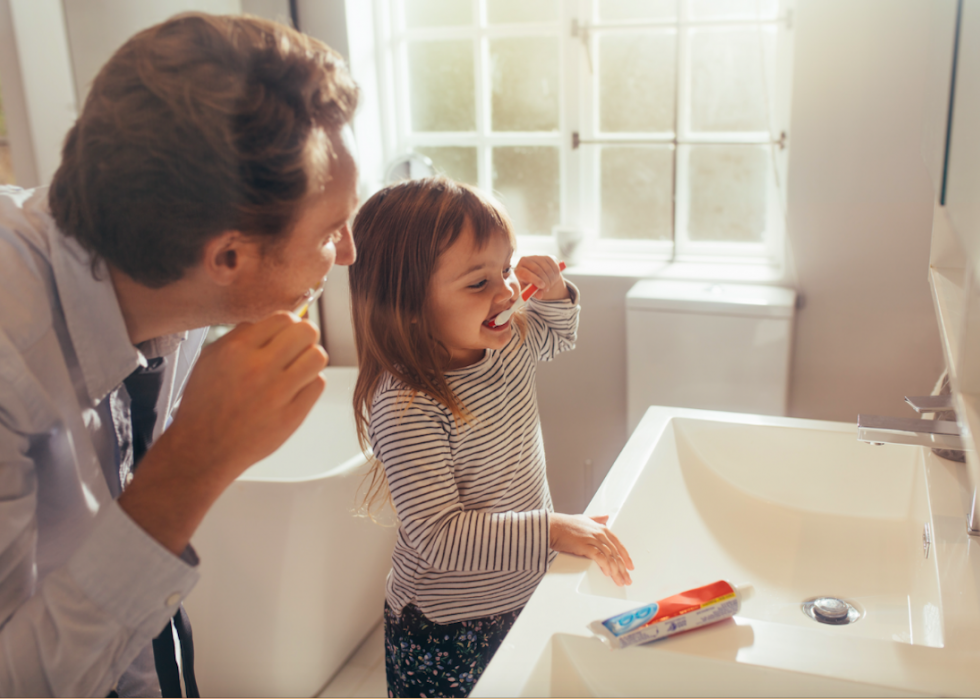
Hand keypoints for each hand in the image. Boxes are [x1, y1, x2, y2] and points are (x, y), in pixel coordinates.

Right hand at [119, 312, 326, 554]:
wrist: (202, 449)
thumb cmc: (205, 404)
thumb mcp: (210, 359)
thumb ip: (239, 336)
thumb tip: (269, 322)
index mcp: (237, 349)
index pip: (283, 318)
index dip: (288, 324)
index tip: (286, 334)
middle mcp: (258, 368)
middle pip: (307, 331)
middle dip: (304, 337)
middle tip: (296, 349)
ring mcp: (277, 393)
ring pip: (317, 356)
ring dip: (310, 360)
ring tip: (298, 369)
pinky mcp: (292, 415)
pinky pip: (318, 384)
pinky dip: (310, 383)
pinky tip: (295, 390)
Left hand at [514, 256, 568, 301]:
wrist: (537, 277)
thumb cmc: (530, 285)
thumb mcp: (530, 291)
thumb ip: (533, 293)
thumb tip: (540, 296)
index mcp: (518, 271)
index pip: (525, 273)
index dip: (534, 280)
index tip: (542, 286)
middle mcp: (525, 261)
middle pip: (536, 269)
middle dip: (544, 280)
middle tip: (547, 288)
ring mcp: (535, 257)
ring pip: (546, 267)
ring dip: (551, 278)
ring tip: (550, 284)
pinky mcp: (545, 257)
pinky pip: (553, 264)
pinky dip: (556, 272)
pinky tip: (554, 278)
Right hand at [550, 513, 633, 585]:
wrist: (553, 526)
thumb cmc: (566, 524)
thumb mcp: (585, 519)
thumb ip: (597, 519)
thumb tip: (606, 517)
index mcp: (601, 528)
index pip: (618, 544)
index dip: (625, 556)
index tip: (630, 566)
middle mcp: (599, 533)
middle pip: (616, 553)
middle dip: (623, 568)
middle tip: (627, 579)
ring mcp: (593, 539)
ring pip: (610, 557)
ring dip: (616, 571)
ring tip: (619, 581)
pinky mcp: (585, 546)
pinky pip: (599, 558)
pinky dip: (605, 566)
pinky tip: (608, 573)